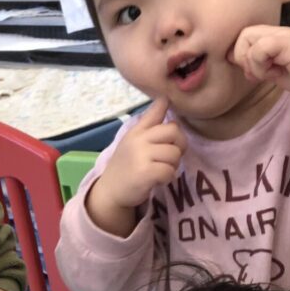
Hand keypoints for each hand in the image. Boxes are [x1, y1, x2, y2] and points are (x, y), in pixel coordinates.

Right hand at [86, 96, 185, 234]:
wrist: (111, 191)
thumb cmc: (126, 166)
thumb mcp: (134, 140)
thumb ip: (150, 122)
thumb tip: (166, 99)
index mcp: (137, 130)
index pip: (156, 110)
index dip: (167, 104)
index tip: (169, 102)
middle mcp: (138, 139)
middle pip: (174, 132)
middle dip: (179, 145)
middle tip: (169, 156)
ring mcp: (141, 155)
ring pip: (174, 154)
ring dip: (172, 165)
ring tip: (160, 170)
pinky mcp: (145, 173)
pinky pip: (170, 171)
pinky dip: (167, 178)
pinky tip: (157, 180)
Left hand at [230, 25, 289, 98]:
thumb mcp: (273, 70)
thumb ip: (256, 63)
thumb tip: (232, 59)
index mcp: (273, 36)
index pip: (243, 36)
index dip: (240, 55)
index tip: (252, 73)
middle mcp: (277, 31)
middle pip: (242, 34)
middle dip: (242, 58)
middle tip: (256, 74)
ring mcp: (283, 35)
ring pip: (247, 39)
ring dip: (253, 63)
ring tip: (269, 73)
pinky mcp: (288, 42)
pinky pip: (260, 48)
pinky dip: (261, 65)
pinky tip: (274, 73)